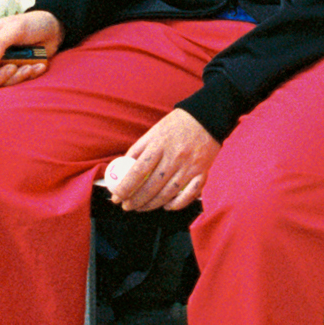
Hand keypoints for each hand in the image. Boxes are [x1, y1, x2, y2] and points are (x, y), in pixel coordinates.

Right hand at [0, 9, 63, 88]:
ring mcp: (1, 65)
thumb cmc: (31, 23)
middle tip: (14, 67)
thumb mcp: (14, 28)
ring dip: (16, 77)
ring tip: (30, 67)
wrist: (54, 29)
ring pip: (0, 82)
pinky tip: (38, 67)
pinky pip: (15, 83)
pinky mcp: (14, 72)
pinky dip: (27, 77)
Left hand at [105, 109, 219, 212]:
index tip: (116, 196)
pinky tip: (167, 206)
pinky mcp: (203, 172)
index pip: (139, 171)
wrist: (207, 117)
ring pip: (169, 194)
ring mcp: (190, 166)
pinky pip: (190, 194)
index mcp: (160, 144)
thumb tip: (123, 166)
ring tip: (140, 207)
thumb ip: (138, 149)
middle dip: (136, 200)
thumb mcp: (154, 131)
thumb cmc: (176, 125)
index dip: (125, 187)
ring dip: (152, 205)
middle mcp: (175, 157)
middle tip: (126, 205)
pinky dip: (177, 204)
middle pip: (152, 186)